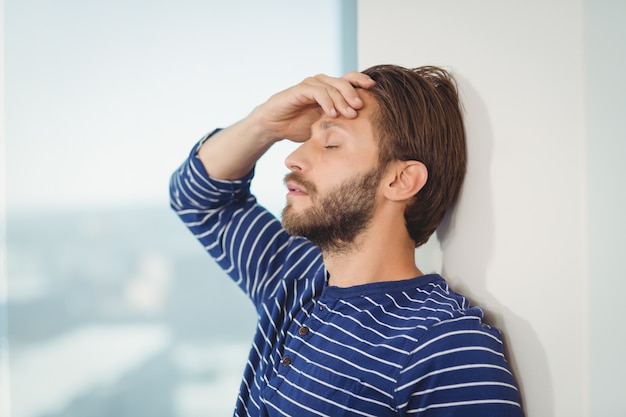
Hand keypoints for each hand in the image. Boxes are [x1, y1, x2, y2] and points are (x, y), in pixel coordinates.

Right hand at [249, 71, 375, 142]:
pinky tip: (332, 113)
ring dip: (342, 99)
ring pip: (332, 86)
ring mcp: (310, 85)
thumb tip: (365, 134)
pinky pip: (317, 91)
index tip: (375, 92)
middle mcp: (322, 84)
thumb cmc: (299, 126)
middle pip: (344, 81)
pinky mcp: (299, 90)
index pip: (350, 81)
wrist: (274, 126)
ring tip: (350, 113)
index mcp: (330, 90)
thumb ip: (340, 124)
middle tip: (361, 107)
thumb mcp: (324, 126)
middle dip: (354, 94)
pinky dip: (326, 101)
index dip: (362, 82)